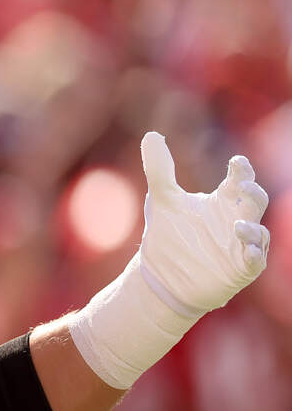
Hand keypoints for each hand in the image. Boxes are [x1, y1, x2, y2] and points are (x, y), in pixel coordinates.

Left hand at [138, 131, 269, 313]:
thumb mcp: (162, 200)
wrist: (161, 276)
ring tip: (236, 227)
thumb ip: (158, 169)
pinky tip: (247, 251)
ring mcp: (241, 245)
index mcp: (222, 201)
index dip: (242, 170)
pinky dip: (254, 254)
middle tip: (242, 186)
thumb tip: (151, 135)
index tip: (236, 163)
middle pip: (256, 201)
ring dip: (252, 229)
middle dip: (253, 192)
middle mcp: (236, 220)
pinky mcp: (240, 268)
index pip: (239, 179)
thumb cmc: (169, 235)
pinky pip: (255, 260)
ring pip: (260, 232)